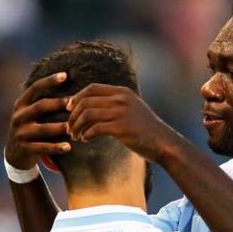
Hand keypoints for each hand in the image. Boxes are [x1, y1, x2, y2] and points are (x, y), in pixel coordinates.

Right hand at [4, 72, 71, 170]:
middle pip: (40, 106)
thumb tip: (67, 81)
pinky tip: (68, 147)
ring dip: (59, 127)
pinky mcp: (24, 148)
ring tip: (74, 128)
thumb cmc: (30, 128)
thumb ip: (43, 102)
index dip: (49, 81)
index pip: (35, 88)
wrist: (14, 155)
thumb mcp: (30, 113)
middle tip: (74, 102)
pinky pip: (42, 147)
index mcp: (21, 104)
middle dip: (58, 103)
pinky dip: (56, 147)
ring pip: (43, 129)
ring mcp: (20, 133)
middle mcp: (19, 116)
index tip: (65, 75)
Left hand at [66, 84, 182, 163]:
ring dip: (77, 126)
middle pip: (86, 101)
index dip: (77, 97)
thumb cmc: (145, 130)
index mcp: (122, 92)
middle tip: (69, 128)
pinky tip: (85, 140)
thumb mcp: (132, 109)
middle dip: (73, 116)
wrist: (164, 143)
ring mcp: (121, 112)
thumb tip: (92, 106)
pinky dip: (86, 135)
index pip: (92, 88)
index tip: (69, 109)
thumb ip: (115, 104)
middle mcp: (121, 99)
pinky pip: (95, 129)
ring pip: (87, 115)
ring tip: (76, 136)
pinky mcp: (121, 128)